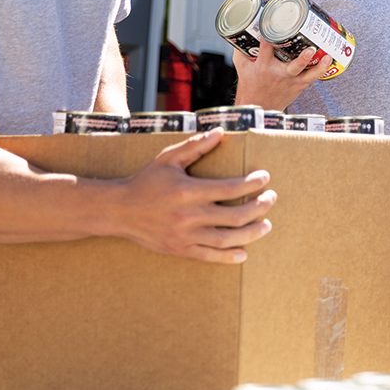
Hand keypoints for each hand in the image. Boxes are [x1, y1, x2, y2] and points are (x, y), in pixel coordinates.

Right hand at [114, 128, 275, 263]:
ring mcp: (184, 236)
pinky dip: (228, 256)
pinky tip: (244, 252)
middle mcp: (188, 216)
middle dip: (258, 207)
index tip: (265, 177)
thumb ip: (196, 145)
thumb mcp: (169, 158)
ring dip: (251, 233)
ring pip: (226, 240)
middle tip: (271, 198)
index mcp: (188, 191)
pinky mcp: (180, 250)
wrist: (119, 211)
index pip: (229, 189)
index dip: (252, 184)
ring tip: (266, 225)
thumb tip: (222, 132)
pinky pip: (209, 257)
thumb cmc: (147, 181)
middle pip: (234, 216)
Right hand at [232, 40, 333, 111]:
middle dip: (303, 58)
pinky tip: (328, 62)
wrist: (258, 108)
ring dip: (319, 66)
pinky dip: (320, 70)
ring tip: (327, 56)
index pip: (267, 48)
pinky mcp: (298, 87)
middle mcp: (279, 74)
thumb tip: (244, 34)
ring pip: (308, 75)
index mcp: (263, 66)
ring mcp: (291, 82)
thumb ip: (242, 51)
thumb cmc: (250, 87)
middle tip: (310, 49)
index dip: (271, 35)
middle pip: (293, 66)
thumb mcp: (242, 67)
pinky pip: (312, 79)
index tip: (276, 23)